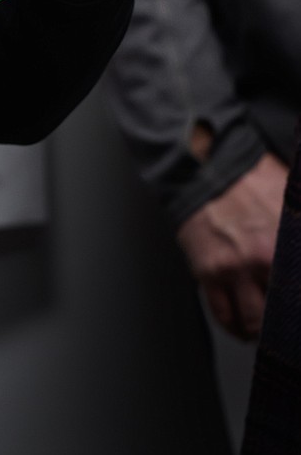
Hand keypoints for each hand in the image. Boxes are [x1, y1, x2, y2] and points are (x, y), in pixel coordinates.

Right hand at [176, 152, 288, 338]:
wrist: (205, 164)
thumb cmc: (252, 179)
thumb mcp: (295, 199)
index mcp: (291, 241)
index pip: (300, 290)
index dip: (299, 307)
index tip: (297, 310)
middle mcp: (265, 259)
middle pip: (285, 313)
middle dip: (288, 325)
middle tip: (288, 326)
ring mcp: (235, 268)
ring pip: (255, 322)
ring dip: (263, 332)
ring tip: (266, 332)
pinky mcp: (208, 271)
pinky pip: (223, 314)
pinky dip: (235, 328)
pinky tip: (242, 329)